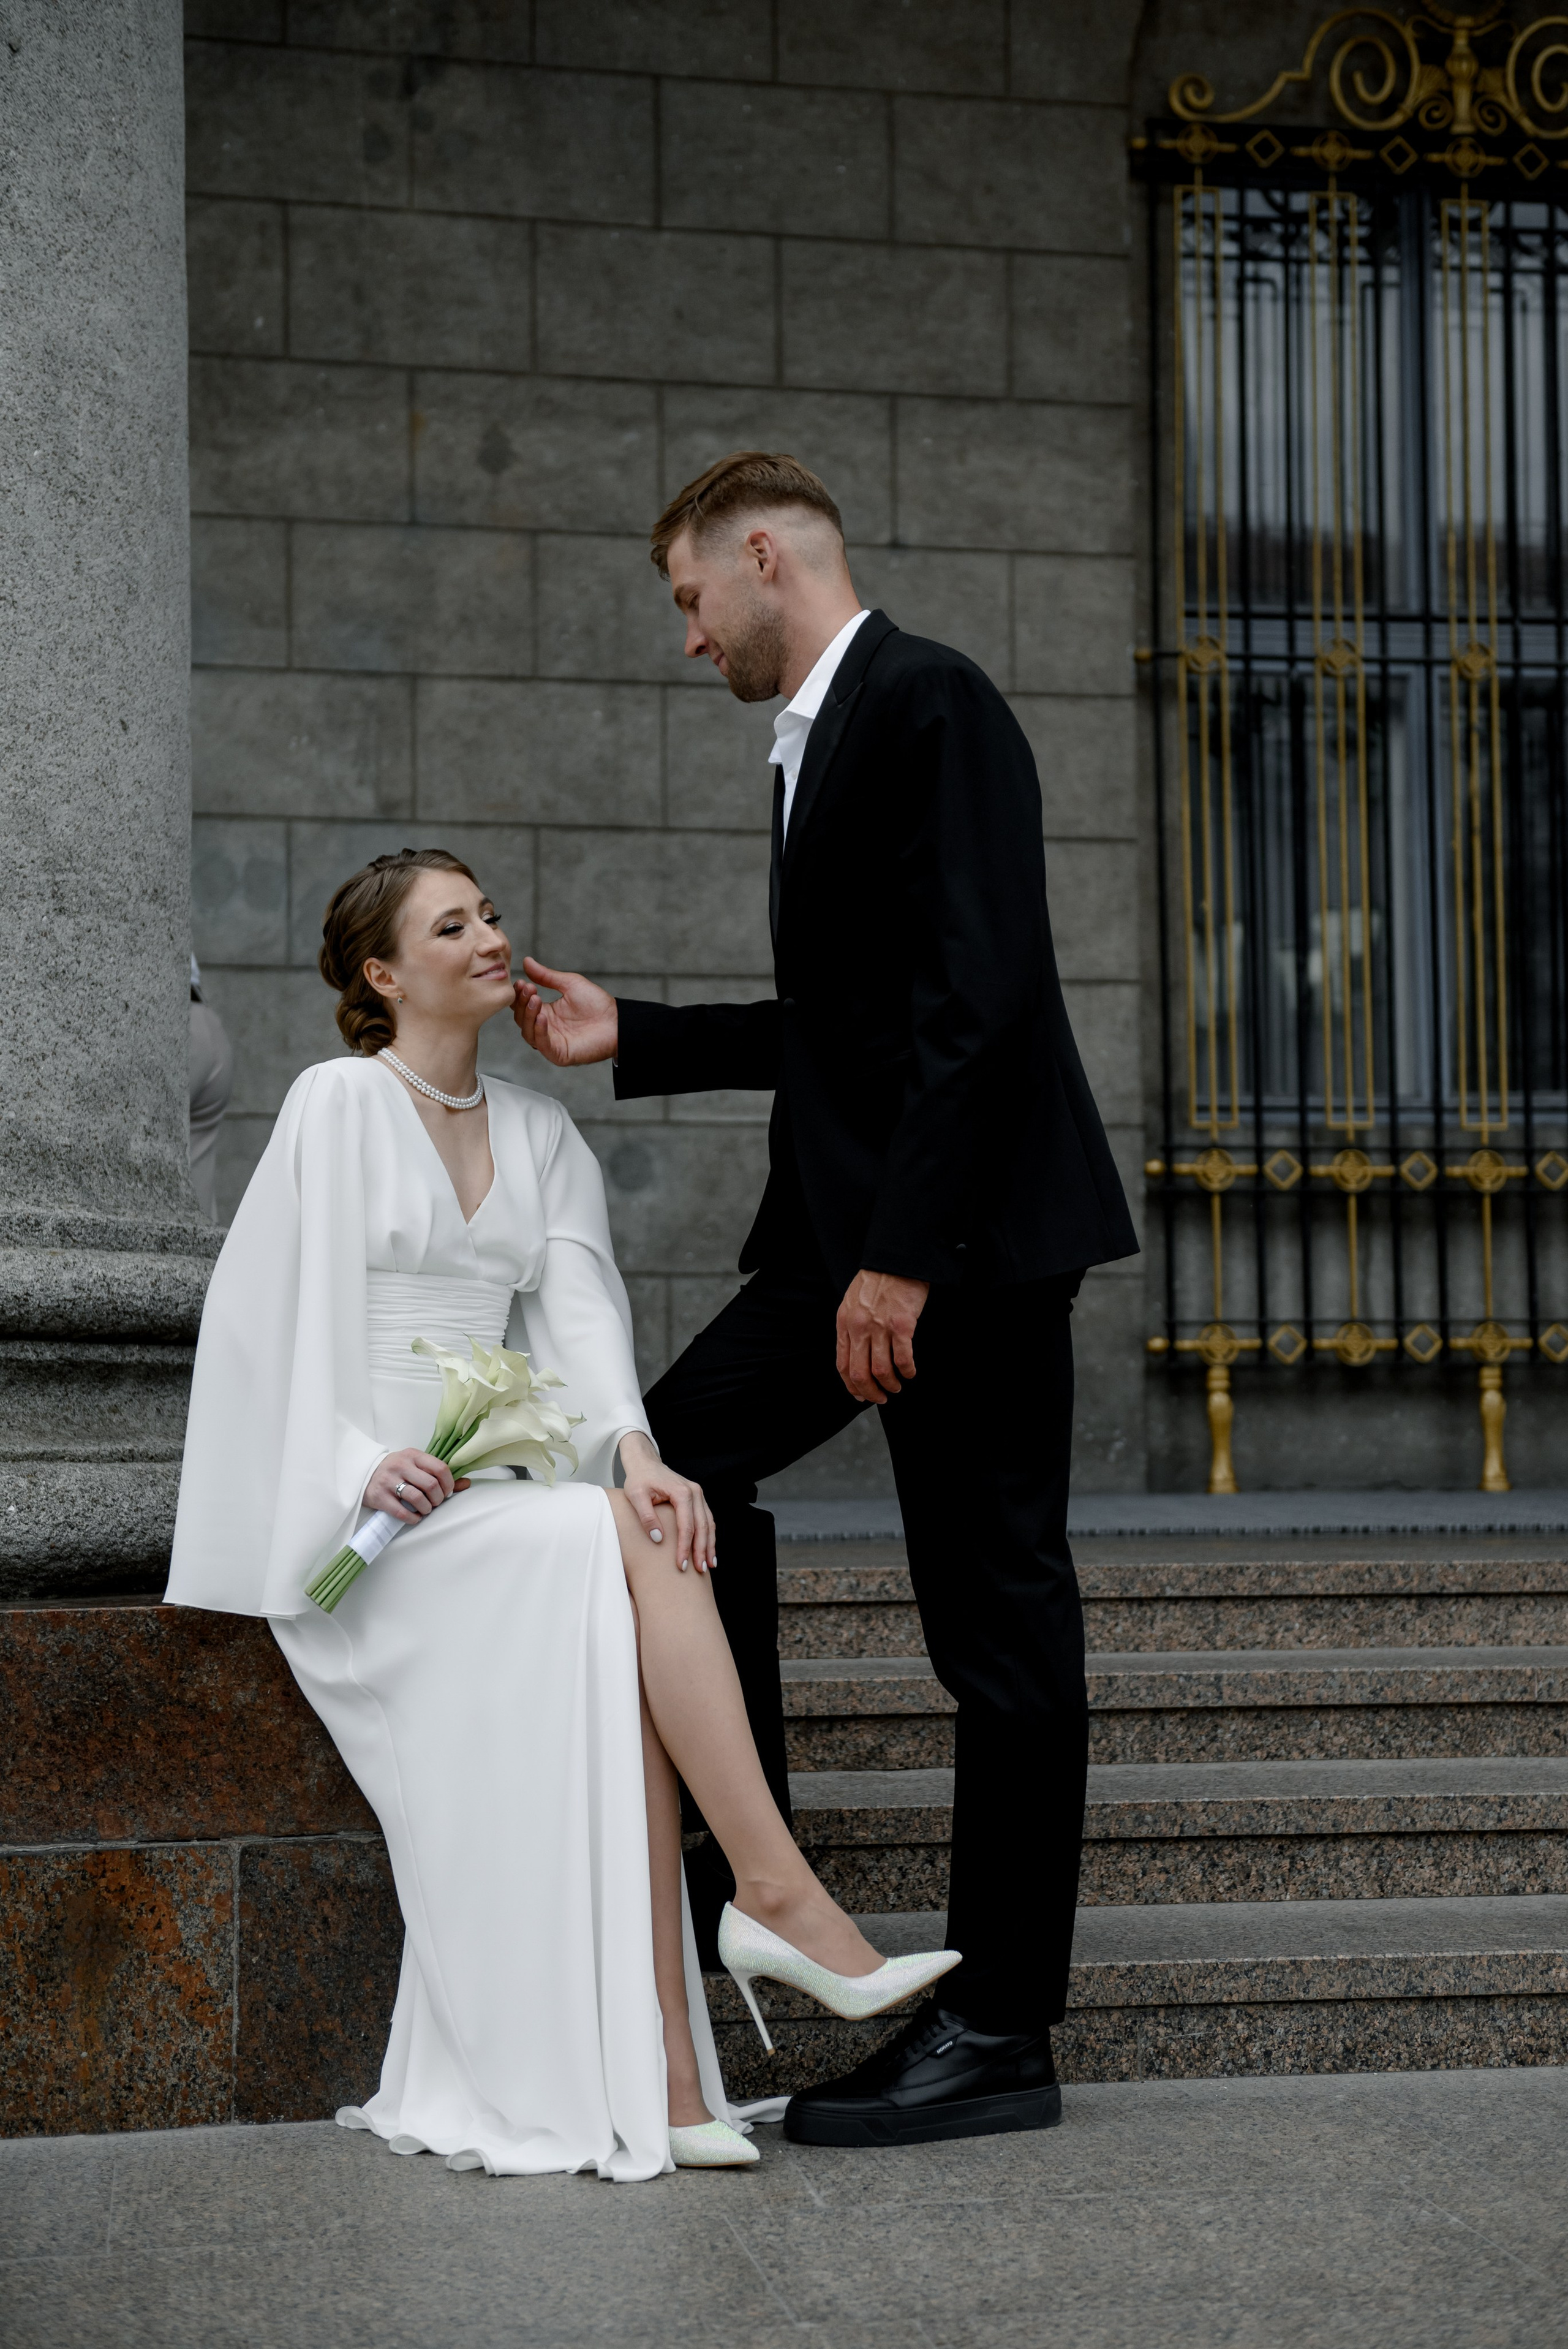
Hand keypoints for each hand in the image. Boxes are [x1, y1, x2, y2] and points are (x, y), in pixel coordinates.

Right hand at [364, 1448, 467, 1523]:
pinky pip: (402, 1512)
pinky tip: (415, 1517)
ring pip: (417, 1498)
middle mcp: (401, 1465)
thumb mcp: (416, 1466)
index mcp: (413, 1455)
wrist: (364, 1473)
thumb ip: (439, 1475)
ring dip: (426, 1509)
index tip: (446, 1492)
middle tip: (435, 1503)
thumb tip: (466, 1484)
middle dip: (438, 1499)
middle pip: (431, 1485)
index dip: (448, 1484)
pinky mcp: (379, 1496)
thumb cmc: (396, 1470)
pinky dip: (413, 1518)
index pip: (440, 1468)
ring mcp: (388, 1481)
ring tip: (425, 1510)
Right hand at [513, 958, 618, 1066]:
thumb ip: (547, 976)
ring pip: (527, 1032)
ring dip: (528, 1015)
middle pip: (521, 1019)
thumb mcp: (570, 984)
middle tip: (529, 988)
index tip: (521, 982)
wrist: (617, 1021)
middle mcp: (545, 1028)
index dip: (519, 995)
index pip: (522, 1005)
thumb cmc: (597, 1004)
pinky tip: (542, 1017)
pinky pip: (542, 1044)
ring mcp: (551, 1042)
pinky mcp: (558, 1054)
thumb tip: (527, 961)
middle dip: (522, 1003)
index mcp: (546, 1013)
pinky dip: (539, 1031)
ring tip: (536, 999)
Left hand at [619, 1432, 715, 1572]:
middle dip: (701, 1550)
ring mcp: (698, 1495)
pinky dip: (709, 1536)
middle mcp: (695, 1492)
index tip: (681, 1565)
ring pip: (709, 1524)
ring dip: (709, 1545)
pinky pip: (707, 1519)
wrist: (645, 1463)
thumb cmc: (639, 1479)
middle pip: (702, 1527)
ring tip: (709, 1565)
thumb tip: (659, 1539)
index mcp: (681, 1492)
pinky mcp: (697, 1499)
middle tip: (699, 1570)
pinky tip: (708, 1550)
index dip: (684, 1548)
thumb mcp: (636, 1495)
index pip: (686, 1526)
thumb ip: (647, 1516)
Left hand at [836, 1271, 929, 1403]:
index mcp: (844, 1324)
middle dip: (870, 1392)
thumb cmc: (876, 1280)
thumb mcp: (852, 1303)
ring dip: (891, 1384)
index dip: (851, 1386)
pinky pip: (903, 1358)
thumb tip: (856, 1356)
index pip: (842, 1365)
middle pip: (860, 1373)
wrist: (895, 1260)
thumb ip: (851, 1329)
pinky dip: (907, 1371)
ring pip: (881, 1370)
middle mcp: (859, 1328)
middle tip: (880, 1398)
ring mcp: (880, 1327)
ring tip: (897, 1386)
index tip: (860, 1395)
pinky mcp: (902, 1325)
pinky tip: (910, 1372)